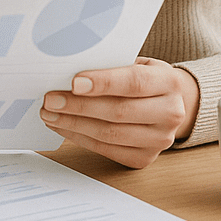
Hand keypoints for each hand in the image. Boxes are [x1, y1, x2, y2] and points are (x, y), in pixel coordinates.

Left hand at [39, 57, 199, 168]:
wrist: (169, 103)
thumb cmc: (143, 77)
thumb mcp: (135, 63)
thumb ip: (110, 66)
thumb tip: (68, 71)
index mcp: (169, 82)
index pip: (134, 82)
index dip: (103, 82)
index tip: (74, 82)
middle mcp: (170, 113)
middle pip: (119, 111)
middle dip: (79, 106)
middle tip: (51, 100)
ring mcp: (160, 140)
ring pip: (110, 134)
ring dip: (73, 124)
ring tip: (49, 114)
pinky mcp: (145, 157)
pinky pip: (106, 150)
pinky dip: (79, 138)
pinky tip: (62, 126)